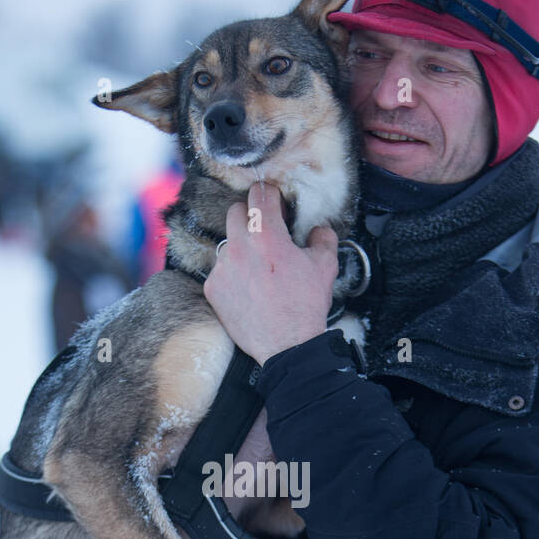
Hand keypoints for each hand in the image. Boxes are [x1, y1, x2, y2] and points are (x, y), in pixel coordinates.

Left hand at [203, 182, 337, 364]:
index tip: (276, 204)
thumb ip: (322, 238)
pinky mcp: (212, 288)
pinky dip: (232, 274)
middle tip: (265, 231)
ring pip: (227, 243)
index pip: (259, 193)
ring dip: (241, 247)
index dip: (270, 195)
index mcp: (266, 235)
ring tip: (258, 267)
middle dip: (250, 216)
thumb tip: (319, 229)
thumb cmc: (305, 306)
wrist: (287, 345)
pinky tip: (248, 288)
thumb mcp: (325, 266)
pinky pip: (220, 270)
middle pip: (235, 211)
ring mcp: (222, 268)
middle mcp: (239, 247)